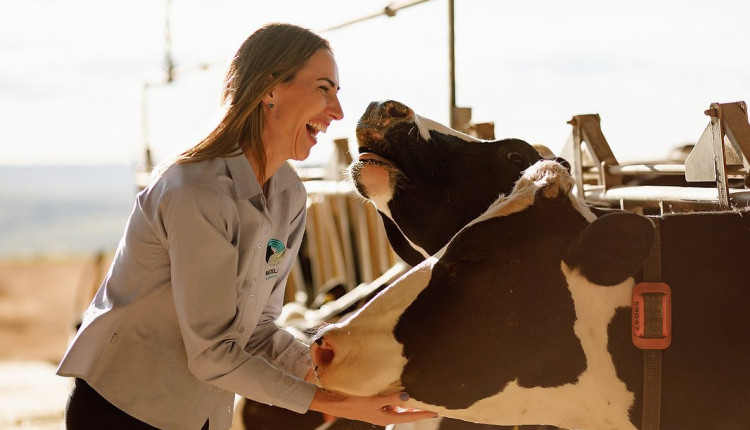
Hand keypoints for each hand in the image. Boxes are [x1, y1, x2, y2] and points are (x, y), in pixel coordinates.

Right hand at [308, 389, 437, 425]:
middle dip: (415, 405)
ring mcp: (377, 409)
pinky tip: (394, 384)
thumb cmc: (350, 402)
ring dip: (402, 397)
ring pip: (395, 403)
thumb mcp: (372, 401)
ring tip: (413, 386)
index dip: (422, 413)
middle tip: (429, 397)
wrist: (331, 401)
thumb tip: (408, 397)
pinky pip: (385, 398)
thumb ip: (391, 398)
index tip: (436, 411)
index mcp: (384, 416)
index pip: (408, 416)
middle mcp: (382, 414)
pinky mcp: (371, 402)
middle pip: (403, 410)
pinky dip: (391, 393)